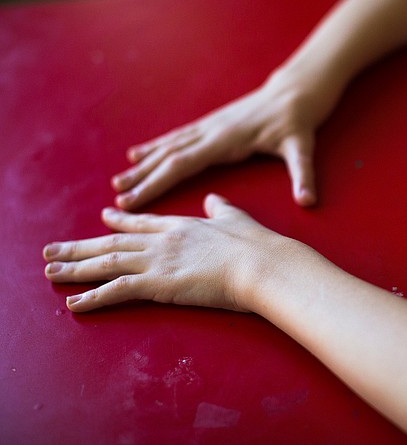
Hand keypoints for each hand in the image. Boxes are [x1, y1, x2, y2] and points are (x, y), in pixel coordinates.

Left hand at [43, 194, 305, 312]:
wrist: (261, 263)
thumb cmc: (256, 245)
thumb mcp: (236, 219)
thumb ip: (221, 209)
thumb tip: (214, 198)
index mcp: (182, 225)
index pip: (143, 223)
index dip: (120, 222)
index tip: (103, 218)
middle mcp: (164, 240)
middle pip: (113, 243)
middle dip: (80, 246)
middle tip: (53, 249)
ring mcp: (158, 260)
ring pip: (106, 263)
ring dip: (75, 268)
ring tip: (50, 271)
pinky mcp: (159, 283)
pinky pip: (116, 291)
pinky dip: (92, 298)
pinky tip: (72, 303)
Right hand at [111, 68, 339, 209]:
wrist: (296, 91)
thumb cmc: (298, 121)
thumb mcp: (303, 148)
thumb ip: (304, 175)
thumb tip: (309, 201)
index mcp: (227, 140)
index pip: (184, 164)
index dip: (157, 182)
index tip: (136, 200)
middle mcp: (212, 131)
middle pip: (169, 156)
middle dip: (142, 177)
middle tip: (116, 197)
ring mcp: (210, 126)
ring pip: (169, 146)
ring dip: (143, 163)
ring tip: (119, 180)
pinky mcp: (213, 124)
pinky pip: (178, 137)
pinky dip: (156, 147)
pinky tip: (139, 154)